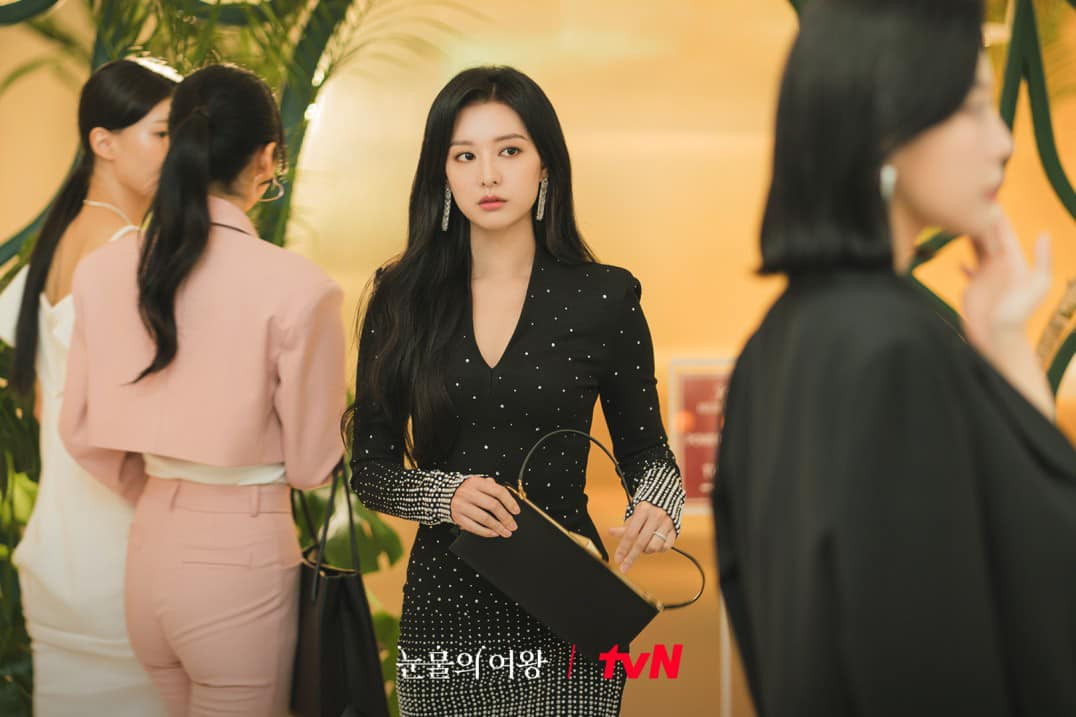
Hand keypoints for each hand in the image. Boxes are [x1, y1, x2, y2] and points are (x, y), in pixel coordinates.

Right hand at [450, 475, 520, 537]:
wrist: (443, 495)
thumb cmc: (466, 490)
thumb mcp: (478, 483)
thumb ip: (491, 487)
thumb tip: (507, 497)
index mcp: (476, 482)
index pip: (498, 491)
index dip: (510, 502)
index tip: (516, 511)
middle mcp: (468, 493)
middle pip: (493, 506)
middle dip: (506, 517)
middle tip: (513, 525)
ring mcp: (462, 506)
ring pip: (485, 518)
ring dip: (498, 527)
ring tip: (506, 532)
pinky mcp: (458, 518)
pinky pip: (475, 527)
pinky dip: (486, 532)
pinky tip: (494, 533)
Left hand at [609, 501, 674, 573]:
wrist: (668, 498)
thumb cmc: (648, 508)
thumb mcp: (635, 514)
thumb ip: (625, 526)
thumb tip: (611, 532)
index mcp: (643, 510)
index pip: (630, 534)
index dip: (623, 548)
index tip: (618, 559)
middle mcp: (656, 516)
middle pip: (641, 543)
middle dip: (631, 557)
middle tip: (624, 567)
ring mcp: (667, 524)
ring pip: (654, 547)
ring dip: (646, 550)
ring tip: (643, 545)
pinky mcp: (675, 530)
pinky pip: (665, 547)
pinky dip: (658, 548)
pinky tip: (654, 542)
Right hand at [961, 211, 1050, 357]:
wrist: (999, 339)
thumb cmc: (1018, 315)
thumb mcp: (1036, 286)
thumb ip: (1041, 260)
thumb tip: (1044, 234)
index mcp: (1013, 261)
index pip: (1003, 233)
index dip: (997, 216)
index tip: (989, 197)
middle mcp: (998, 266)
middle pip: (989, 237)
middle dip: (981, 221)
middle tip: (968, 201)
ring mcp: (985, 277)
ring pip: (977, 249)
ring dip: (970, 235)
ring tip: (961, 220)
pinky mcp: (973, 289)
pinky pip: (968, 270)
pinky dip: (964, 261)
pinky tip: (957, 256)